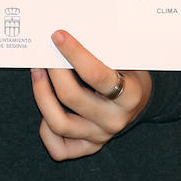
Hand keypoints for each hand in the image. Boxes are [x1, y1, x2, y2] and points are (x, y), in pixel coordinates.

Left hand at [31, 30, 151, 159]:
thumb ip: (100, 48)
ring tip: (37, 73)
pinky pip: (59, 148)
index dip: (74, 53)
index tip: (57, 35)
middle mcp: (115, 119)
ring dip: (41, 95)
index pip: (96, 75)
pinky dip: (46, 130)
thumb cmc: (127, 71)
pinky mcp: (89, 146)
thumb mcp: (124, 58)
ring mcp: (100, 136)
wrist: (142, 99)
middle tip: (43, 53)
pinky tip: (45, 106)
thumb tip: (64, 31)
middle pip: (71, 97)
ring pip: (59, 123)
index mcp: (129, 95)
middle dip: (52, 71)